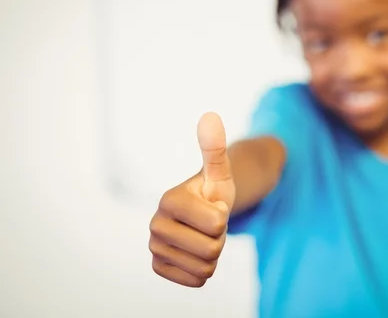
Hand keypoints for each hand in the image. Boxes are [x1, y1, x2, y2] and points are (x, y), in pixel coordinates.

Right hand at [149, 112, 235, 286]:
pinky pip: (195, 281)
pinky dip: (203, 271)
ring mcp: (154, 248)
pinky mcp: (158, 267)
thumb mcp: (219, 171)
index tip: (212, 207)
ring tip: (203, 236)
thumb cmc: (212, 191)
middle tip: (209, 225)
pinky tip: (196, 252)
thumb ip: (215, 147)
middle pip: (211, 249)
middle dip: (219, 238)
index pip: (217, 223)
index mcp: (169, 200)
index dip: (223, 217)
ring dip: (212, 255)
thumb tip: (210, 116)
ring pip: (205, 268)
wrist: (203, 213)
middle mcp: (155, 225)